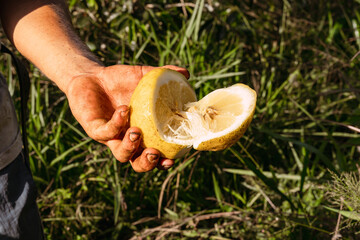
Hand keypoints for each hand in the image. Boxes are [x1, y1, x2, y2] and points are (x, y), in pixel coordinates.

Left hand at [65, 65, 189, 171]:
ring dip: (130, 147)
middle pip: (138, 163)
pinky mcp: (94, 129)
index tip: (173, 158)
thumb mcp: (143, 76)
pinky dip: (116, 123)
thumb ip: (163, 75)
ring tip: (137, 132)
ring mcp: (111, 137)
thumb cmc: (120, 81)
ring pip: (121, 154)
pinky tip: (124, 110)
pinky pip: (105, 132)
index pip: (156, 155)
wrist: (91, 76)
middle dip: (148, 163)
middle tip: (155, 153)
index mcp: (143, 134)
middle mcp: (127, 140)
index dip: (164, 161)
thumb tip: (186, 73)